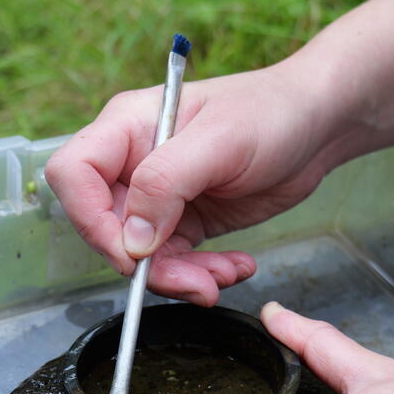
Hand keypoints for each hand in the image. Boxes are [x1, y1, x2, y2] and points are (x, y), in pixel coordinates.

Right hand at [44, 65, 356, 305]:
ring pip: (141, 255)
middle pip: (106, 227)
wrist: (319, 124)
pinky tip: (237, 267)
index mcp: (127, 127)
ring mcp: (158, 196)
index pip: (73, 175)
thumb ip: (166, 184)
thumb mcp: (220, 142)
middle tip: (196, 282)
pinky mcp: (184, 221)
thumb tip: (131, 242)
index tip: (130, 254)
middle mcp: (133, 163)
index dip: (89, 219)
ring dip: (180, 277)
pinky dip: (202, 275)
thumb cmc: (272, 112)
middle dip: (148, 264)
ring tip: (225, 276)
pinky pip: (175, 262)